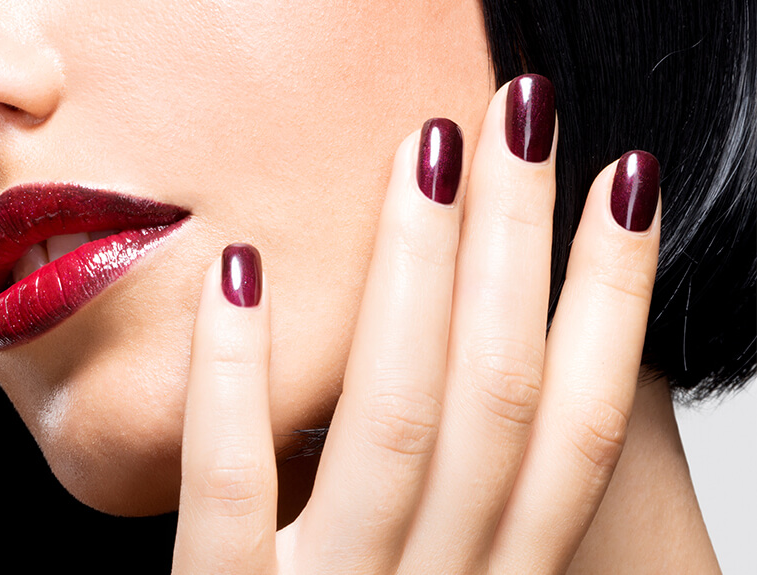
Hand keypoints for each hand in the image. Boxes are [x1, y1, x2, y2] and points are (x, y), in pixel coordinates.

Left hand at [172, 75, 660, 573]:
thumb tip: (464, 362)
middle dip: (518, 245)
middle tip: (520, 119)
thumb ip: (461, 510)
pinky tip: (244, 269)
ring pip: (396, 421)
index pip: (578, 428)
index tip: (625, 191)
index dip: (613, 303)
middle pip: (500, 398)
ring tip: (423, 154)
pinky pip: (229, 484)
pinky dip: (238, 374)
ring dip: (415, 272)